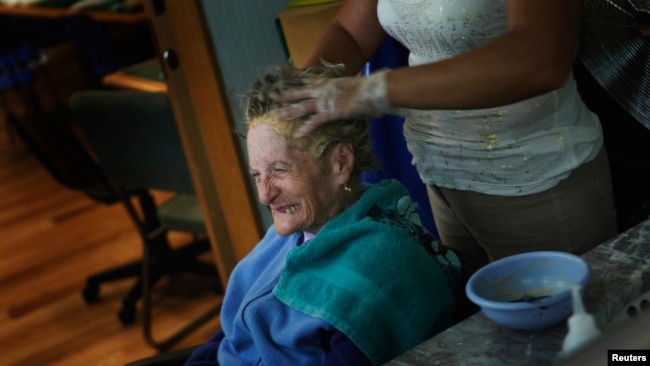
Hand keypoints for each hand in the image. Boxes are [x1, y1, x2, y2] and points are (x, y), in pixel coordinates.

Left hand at [273, 70, 393, 135]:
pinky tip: (297, 133)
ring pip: (302, 106)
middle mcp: (325, 90)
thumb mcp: (357, 87)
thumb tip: (355, 96)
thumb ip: (351, 92)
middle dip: (285, 95)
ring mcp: (327, 100)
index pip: (310, 83)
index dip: (297, 84)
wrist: (376, 89)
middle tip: (272, 96)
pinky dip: (306, 127)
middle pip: (300, 93)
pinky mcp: (332, 112)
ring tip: (276, 115)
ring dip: (288, 111)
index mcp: (330, 83)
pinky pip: (315, 121)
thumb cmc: (372, 89)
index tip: (286, 84)